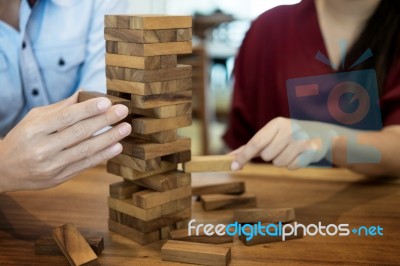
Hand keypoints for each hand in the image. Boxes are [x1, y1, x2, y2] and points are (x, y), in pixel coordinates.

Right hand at [0, 91, 131, 192]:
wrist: (3, 170)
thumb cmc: (22, 139)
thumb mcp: (34, 119)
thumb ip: (60, 108)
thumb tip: (84, 93)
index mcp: (35, 129)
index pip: (66, 117)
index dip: (88, 109)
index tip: (107, 102)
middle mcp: (43, 148)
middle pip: (79, 133)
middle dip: (104, 121)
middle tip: (123, 111)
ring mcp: (52, 165)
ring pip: (85, 150)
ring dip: (109, 138)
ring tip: (125, 128)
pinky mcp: (60, 177)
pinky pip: (85, 165)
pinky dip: (103, 156)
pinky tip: (116, 146)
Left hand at [231, 117, 334, 169]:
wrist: (322, 134)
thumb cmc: (290, 135)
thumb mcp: (273, 134)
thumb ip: (252, 146)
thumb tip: (231, 156)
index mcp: (276, 123)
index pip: (255, 142)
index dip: (243, 156)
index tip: (233, 166)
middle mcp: (288, 129)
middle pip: (266, 156)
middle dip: (270, 156)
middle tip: (281, 147)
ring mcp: (301, 140)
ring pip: (278, 163)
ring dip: (282, 161)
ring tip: (291, 151)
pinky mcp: (311, 151)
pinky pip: (291, 167)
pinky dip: (293, 164)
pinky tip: (299, 155)